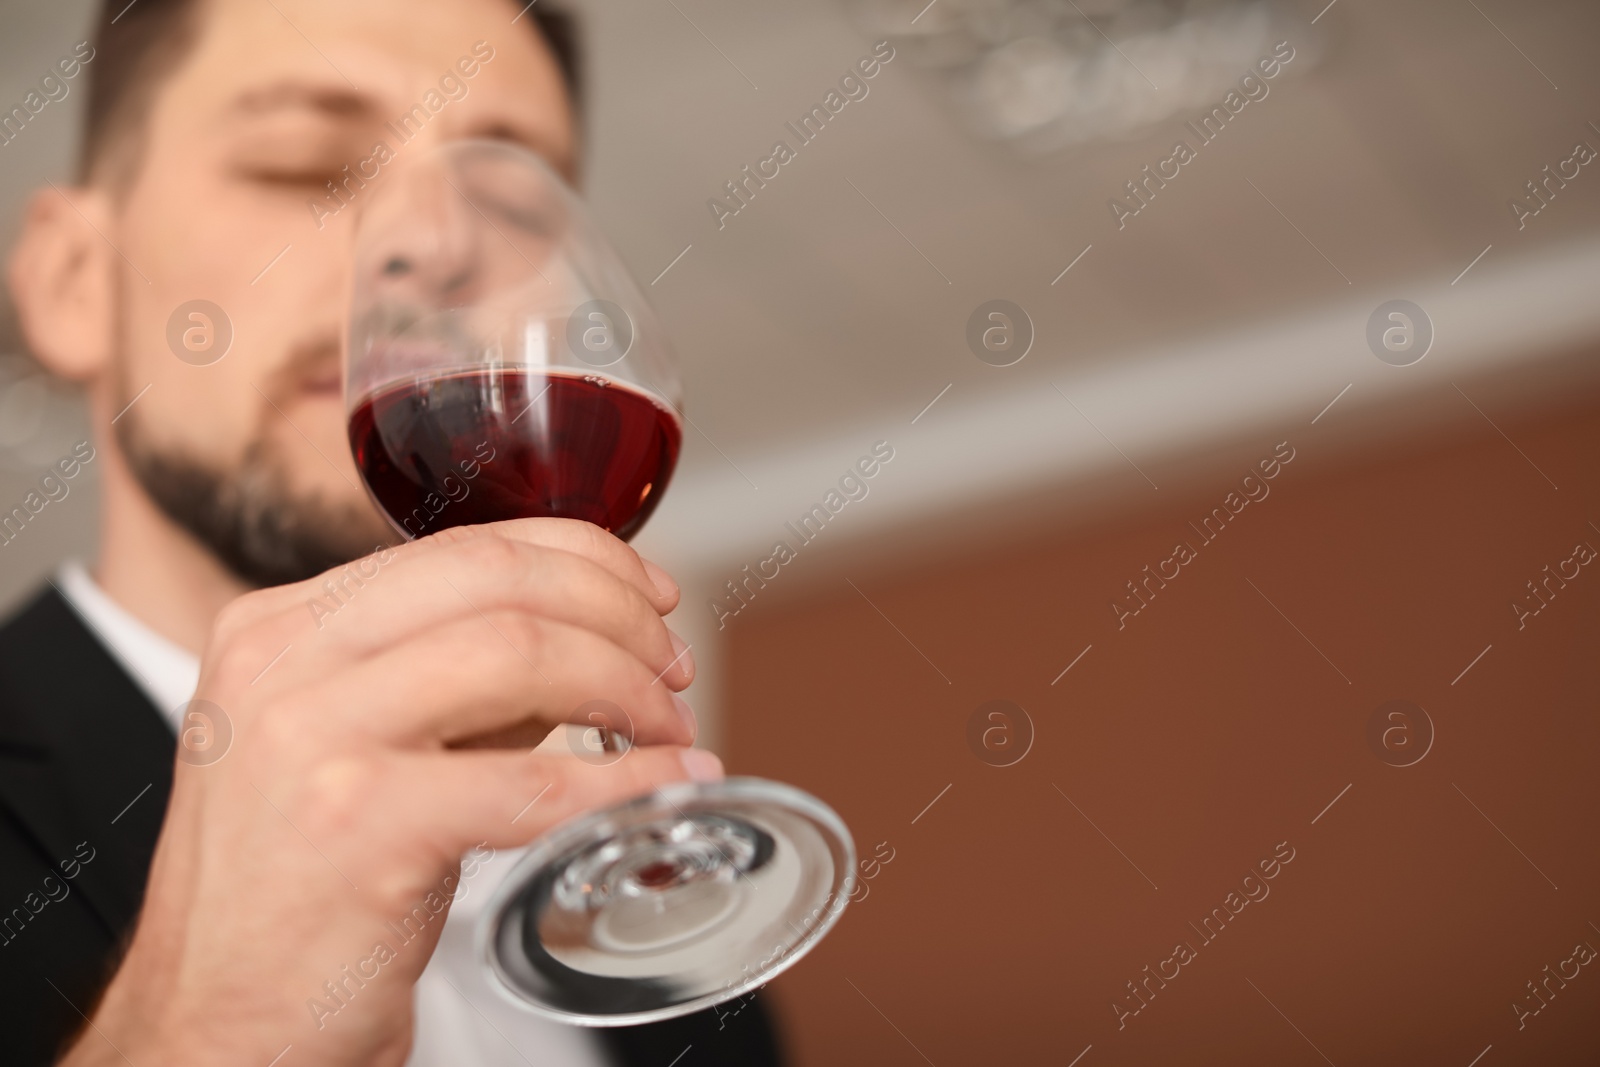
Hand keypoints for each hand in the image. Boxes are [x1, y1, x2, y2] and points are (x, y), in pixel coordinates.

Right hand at [60, 519, 718, 1066]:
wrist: (218, 1025)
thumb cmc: (298, 893)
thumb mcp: (360, 750)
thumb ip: (459, 685)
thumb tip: (590, 637)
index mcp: (282, 627)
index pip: (465, 547)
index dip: (586, 560)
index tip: (650, 594)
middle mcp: (284, 663)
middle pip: (500, 580)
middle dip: (618, 613)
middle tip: (671, 666)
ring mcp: (312, 737)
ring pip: (521, 653)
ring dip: (625, 685)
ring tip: (666, 726)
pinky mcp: (360, 823)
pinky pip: (533, 780)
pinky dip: (623, 779)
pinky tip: (664, 783)